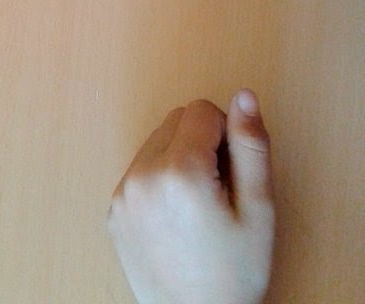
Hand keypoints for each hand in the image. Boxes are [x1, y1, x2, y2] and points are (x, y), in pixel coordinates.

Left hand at [107, 89, 274, 303]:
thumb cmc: (233, 274)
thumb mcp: (259, 210)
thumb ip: (251, 146)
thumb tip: (244, 96)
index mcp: (180, 171)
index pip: (202, 110)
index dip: (225, 134)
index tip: (233, 172)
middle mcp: (142, 175)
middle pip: (176, 120)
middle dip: (201, 142)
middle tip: (219, 190)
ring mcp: (122, 193)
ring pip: (155, 142)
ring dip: (178, 158)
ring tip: (197, 206)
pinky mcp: (113, 209)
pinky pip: (139, 170)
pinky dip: (159, 179)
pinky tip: (176, 217)